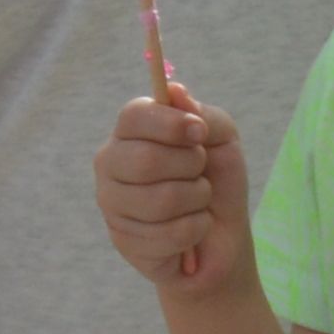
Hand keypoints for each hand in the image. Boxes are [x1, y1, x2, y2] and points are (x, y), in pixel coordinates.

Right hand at [98, 94, 253, 300]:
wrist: (222, 235)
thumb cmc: (217, 179)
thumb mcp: (222, 138)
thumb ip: (201, 114)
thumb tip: (174, 91)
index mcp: (131, 132)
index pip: (133, 116)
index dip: (172, 124)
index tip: (200, 133)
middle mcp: (111, 164)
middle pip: (146, 160)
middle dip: (191, 166)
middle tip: (200, 171)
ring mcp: (112, 204)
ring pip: (160, 201)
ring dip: (197, 199)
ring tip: (198, 200)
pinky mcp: (123, 241)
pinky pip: (168, 234)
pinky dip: (195, 229)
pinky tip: (191, 228)